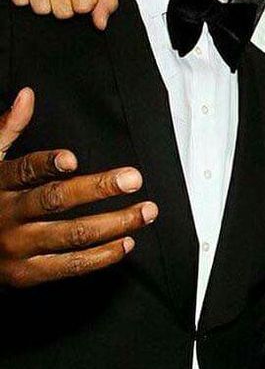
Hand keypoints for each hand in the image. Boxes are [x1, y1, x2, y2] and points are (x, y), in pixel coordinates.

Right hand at [0, 88, 157, 286]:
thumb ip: (8, 129)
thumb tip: (27, 94)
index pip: (24, 171)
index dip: (47, 164)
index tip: (73, 159)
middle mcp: (7, 216)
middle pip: (55, 201)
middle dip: (98, 189)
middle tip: (134, 178)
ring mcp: (17, 248)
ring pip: (72, 234)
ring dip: (114, 223)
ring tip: (147, 211)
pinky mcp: (27, 274)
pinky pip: (70, 265)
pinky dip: (101, 256)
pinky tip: (126, 241)